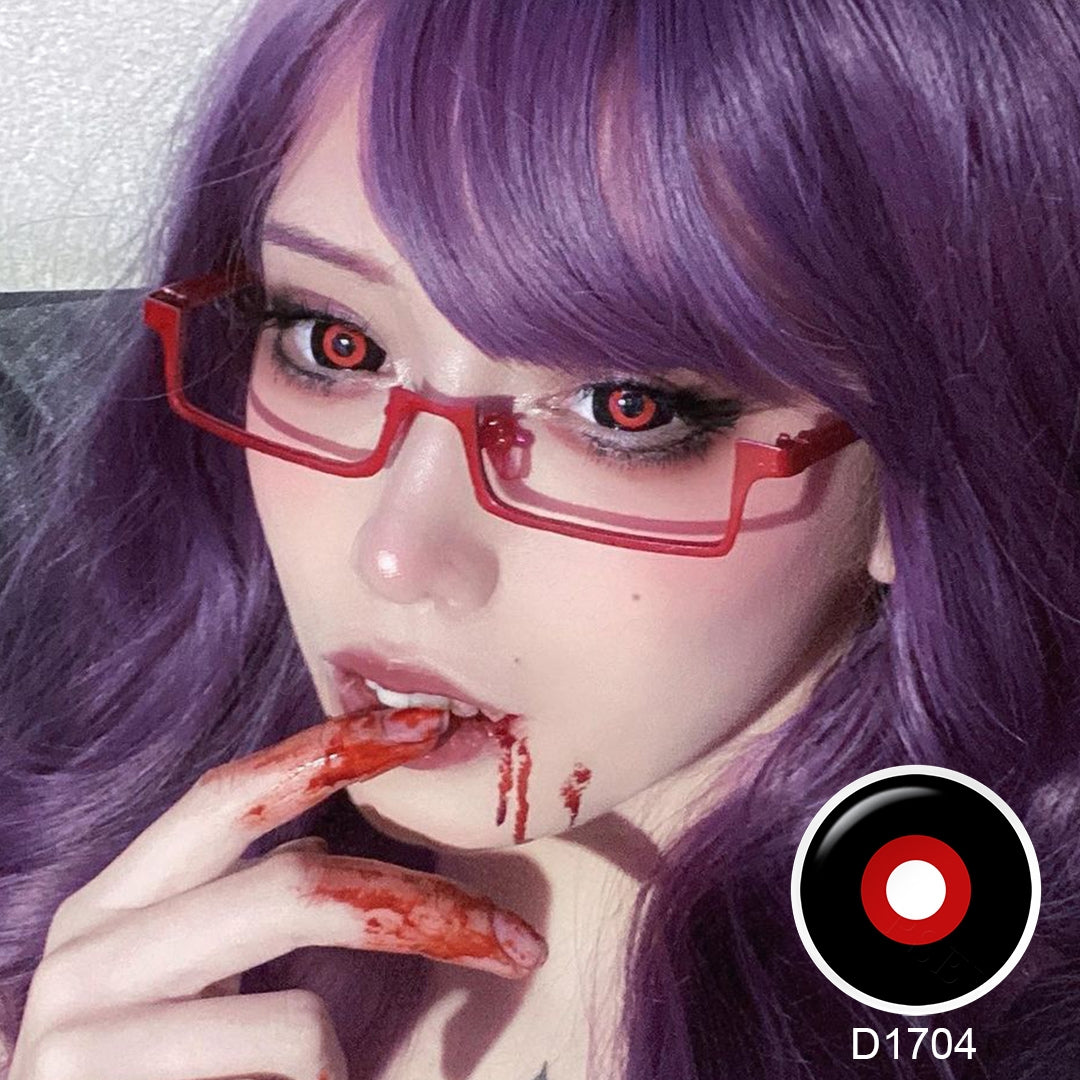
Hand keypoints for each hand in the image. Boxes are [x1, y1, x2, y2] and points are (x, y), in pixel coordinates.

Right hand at [5, 706, 547, 1079]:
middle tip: (511, 935)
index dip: (330, 750)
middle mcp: (89, 942)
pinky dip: (321, 1070)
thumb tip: (315, 837)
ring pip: (288, 945)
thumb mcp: (202, 981)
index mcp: (120, 901)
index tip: (429, 728)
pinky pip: (281, 1042)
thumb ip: (246, 906)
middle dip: (412, 898)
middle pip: (289, 878)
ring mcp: (78, 1016)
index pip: (231, 795)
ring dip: (381, 987)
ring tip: (369, 1053)